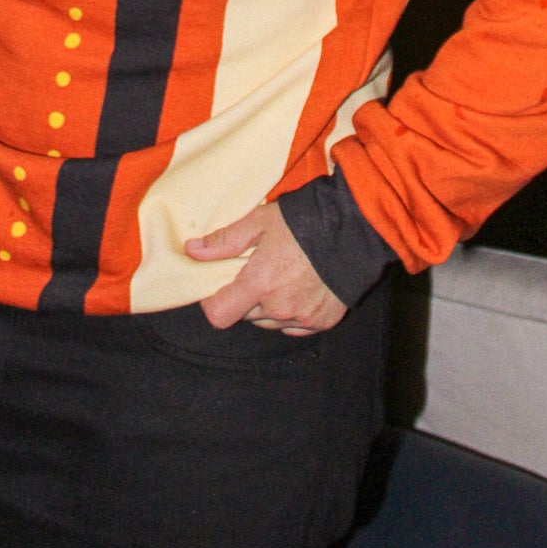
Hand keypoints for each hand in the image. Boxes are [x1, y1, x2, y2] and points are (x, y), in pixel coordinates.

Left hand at [186, 202, 346, 334]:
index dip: (213, 302)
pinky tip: (301, 287)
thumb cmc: (304, 221)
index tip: (218, 286)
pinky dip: (293, 312)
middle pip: (245, 316)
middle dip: (244, 297)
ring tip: (282, 275)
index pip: (219, 314)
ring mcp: (302, 318)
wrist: (355, 228)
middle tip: (256, 269)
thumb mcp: (260, 221)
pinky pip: (295, 326)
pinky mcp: (322, 322)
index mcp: (260, 283)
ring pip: (270, 322)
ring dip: (268, 306)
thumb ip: (224, 240)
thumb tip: (192, 250)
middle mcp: (279, 308)